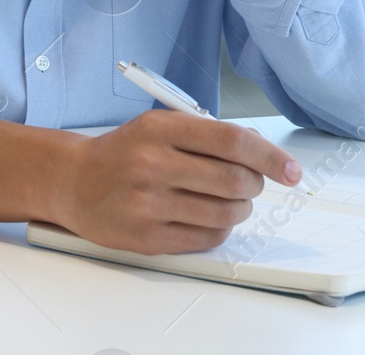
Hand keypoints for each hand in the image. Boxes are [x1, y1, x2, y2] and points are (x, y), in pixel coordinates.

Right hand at [53, 109, 302, 254]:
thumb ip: (206, 134)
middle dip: (254, 184)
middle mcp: (152, 164)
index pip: (231, 141)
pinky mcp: (148, 237)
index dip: (270, 157)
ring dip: (239, 208)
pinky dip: (219, 229)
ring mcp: (149, 203)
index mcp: (159, 129)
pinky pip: (208, 238)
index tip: (291, 169)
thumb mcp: (158, 127)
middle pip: (236, 180)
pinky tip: (205, 216)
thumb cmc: (123, 153)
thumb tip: (260, 149)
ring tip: (226, 200)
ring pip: (227, 213)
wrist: (73, 182)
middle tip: (249, 182)